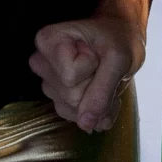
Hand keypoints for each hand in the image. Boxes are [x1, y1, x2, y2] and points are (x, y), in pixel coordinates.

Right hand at [30, 15, 142, 132]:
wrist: (120, 37)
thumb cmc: (118, 39)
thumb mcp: (119, 59)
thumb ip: (102, 92)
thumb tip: (85, 124)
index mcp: (48, 40)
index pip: (70, 77)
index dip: (92, 69)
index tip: (97, 52)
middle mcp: (40, 61)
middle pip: (70, 96)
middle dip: (95, 88)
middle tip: (103, 66)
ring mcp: (47, 80)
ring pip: (71, 109)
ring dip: (96, 100)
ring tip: (103, 77)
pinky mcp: (56, 96)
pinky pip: (73, 115)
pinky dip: (93, 110)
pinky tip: (101, 91)